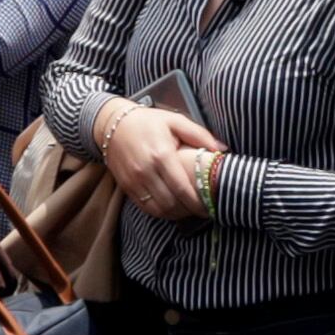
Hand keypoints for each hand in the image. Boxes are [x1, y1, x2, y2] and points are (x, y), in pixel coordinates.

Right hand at [99, 100, 221, 220]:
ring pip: (159, 210)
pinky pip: (146, 208)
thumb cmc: (148, 121)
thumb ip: (200, 135)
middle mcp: (146, 171)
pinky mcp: (126, 187)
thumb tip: (222, 149)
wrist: (112, 124)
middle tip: (203, 209)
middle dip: (189, 210)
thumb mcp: (175, 121)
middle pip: (172, 204)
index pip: (183, 189)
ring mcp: (134, 181)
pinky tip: (172, 206)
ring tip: (189, 209)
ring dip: (176, 214)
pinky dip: (161, 212)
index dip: (198, 202)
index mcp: (161, 155)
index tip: (211, 206)